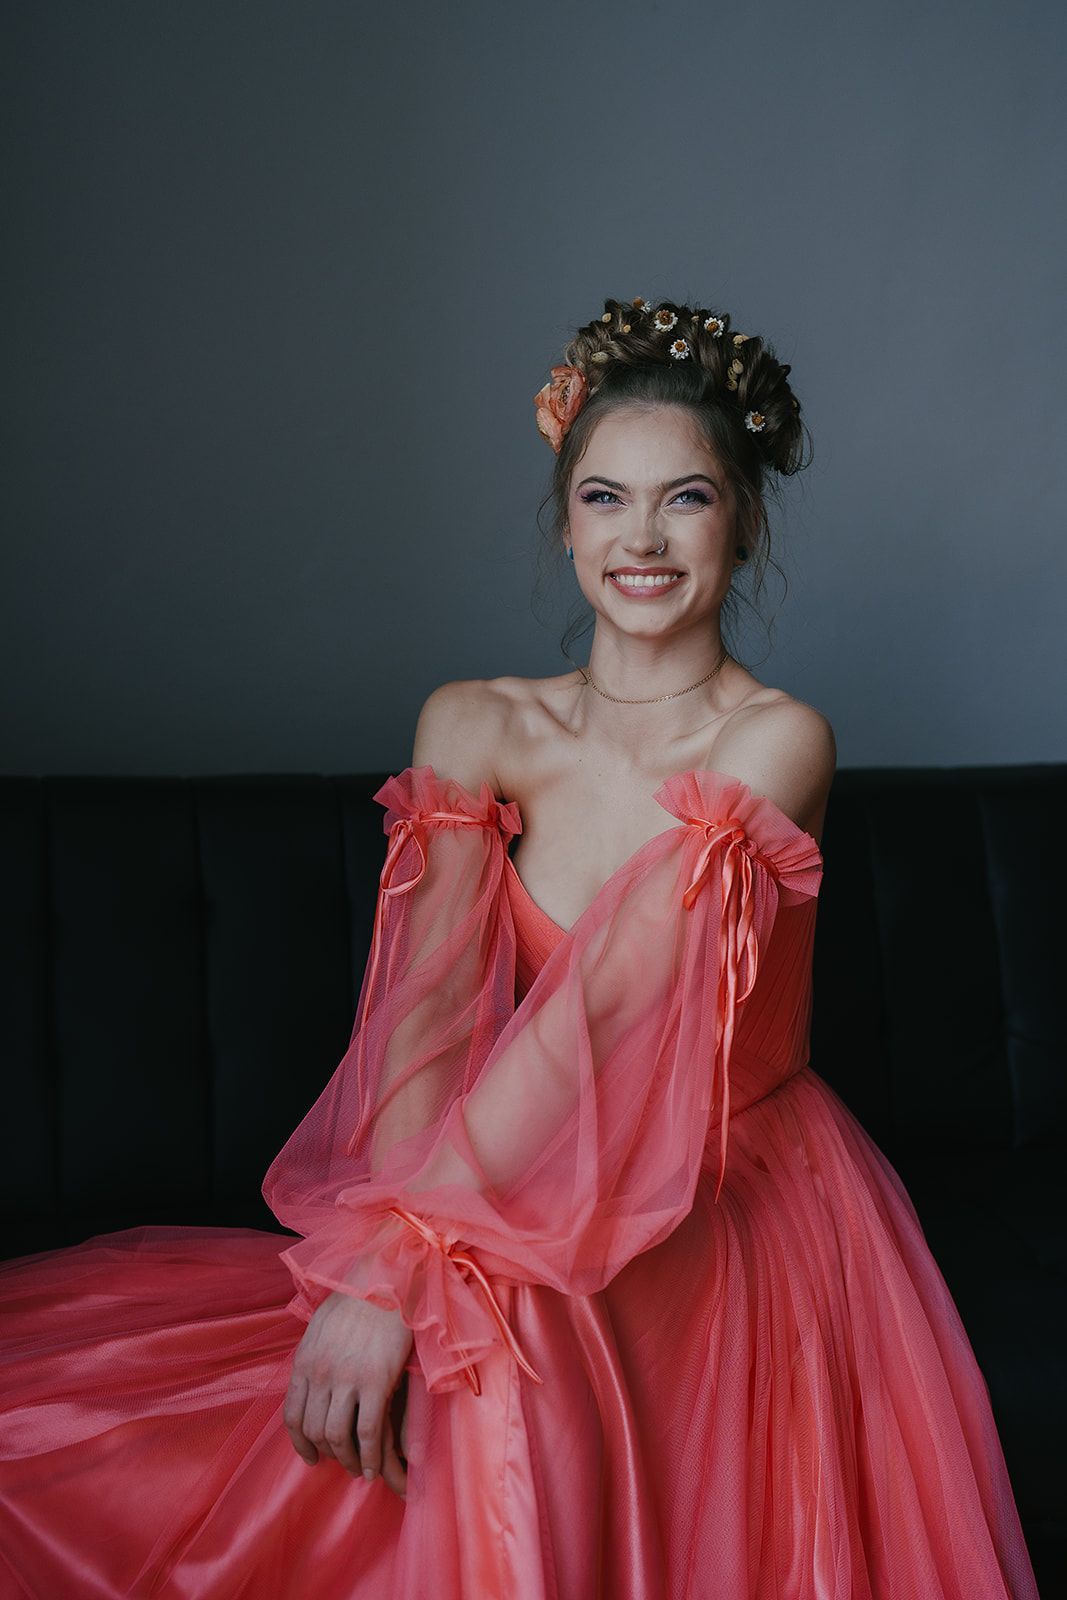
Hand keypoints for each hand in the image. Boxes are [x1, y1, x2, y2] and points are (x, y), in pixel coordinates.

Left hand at [284, 1289, 412, 1498]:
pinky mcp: (376, 1382)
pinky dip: (368, 1456)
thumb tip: (310, 1377)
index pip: (291, 1415)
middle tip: (340, 1461)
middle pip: (313, 1430)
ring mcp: (347, 1379)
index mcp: (304, 1361)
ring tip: (357, 1469)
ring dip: (346, 1459)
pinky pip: (368, 1432)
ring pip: (337, 1436)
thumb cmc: (357, 1296)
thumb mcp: (320, 1326)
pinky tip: (372, 1467)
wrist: (386, 1278)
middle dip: (326, 1453)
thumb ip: (313, 1355)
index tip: (311, 1456)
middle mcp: (320, 1374)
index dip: (300, 1443)